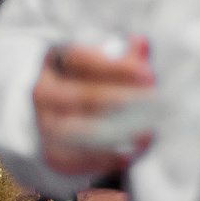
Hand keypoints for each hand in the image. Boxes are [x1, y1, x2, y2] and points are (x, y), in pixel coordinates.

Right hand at [35, 38, 156, 174]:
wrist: (62, 120)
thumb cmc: (93, 85)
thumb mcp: (107, 65)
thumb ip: (125, 55)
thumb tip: (140, 42)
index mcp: (57, 62)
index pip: (79, 58)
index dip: (114, 66)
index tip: (145, 72)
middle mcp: (44, 92)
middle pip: (84, 96)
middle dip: (123, 99)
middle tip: (155, 103)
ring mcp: (45, 123)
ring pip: (80, 130)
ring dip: (117, 131)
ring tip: (147, 131)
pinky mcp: (52, 152)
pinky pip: (79, 158)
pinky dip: (106, 157)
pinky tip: (128, 152)